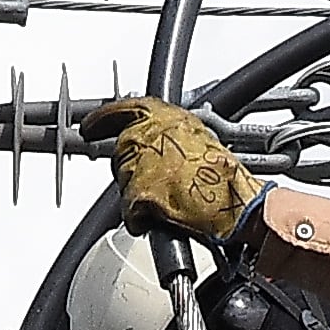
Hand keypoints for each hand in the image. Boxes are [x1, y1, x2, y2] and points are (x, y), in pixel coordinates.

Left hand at [79, 98, 258, 240]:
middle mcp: (153, 134)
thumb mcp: (201, 141)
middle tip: (150, 184)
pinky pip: (128, 209)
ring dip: (137, 194)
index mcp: (169, 117)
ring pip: (123, 180)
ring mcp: (145, 163)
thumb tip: (156, 148)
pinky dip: (138, 219)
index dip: (104, 118)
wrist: (240, 205)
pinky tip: (156, 220)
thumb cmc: (227, 179)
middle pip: (121, 150)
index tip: (90, 126)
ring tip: (164, 202)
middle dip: (130, 170)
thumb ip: (172, 138)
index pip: (127, 109)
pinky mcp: (142, 192)